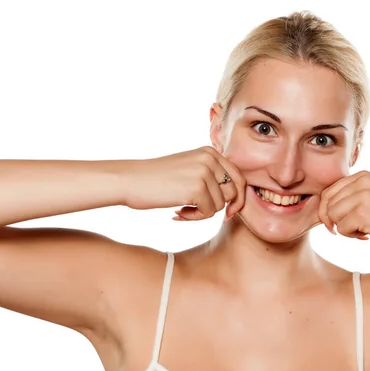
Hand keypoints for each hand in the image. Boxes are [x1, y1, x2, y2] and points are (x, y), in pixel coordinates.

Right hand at [121, 146, 245, 220]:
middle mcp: (210, 159)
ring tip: (182, 209)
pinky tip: (177, 213)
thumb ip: (210, 175)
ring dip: (202, 213)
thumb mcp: (188, 168)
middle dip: (220, 207)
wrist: (130, 180)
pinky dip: (194, 217)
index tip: (228, 212)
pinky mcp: (197, 188)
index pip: (239, 177)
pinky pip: (208, 213)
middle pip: (233, 192)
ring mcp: (204, 172)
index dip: (237, 197)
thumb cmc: (157, 179)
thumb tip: (236, 198)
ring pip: (220, 205)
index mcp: (210, 152)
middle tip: (199, 212)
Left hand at [318, 170, 369, 255]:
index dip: (329, 210)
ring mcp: (362, 196)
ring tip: (363, 232)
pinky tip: (369, 236)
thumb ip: (352, 197)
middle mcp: (361, 181)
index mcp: (362, 175)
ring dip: (344, 229)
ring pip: (332, 216)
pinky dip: (352, 236)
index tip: (340, 223)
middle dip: (334, 220)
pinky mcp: (363, 213)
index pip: (328, 191)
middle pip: (327, 203)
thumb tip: (322, 208)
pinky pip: (342, 228)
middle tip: (352, 230)